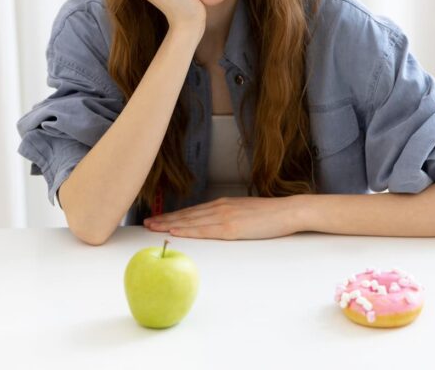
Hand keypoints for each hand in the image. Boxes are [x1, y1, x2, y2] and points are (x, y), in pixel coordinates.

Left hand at [143, 196, 301, 239]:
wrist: (288, 211)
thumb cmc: (270, 215)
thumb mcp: (245, 212)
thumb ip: (229, 216)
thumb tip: (217, 224)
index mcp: (223, 204)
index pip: (192, 211)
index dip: (173, 215)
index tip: (157, 218)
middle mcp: (220, 208)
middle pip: (187, 215)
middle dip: (164, 219)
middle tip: (146, 224)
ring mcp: (224, 217)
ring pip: (191, 221)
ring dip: (169, 224)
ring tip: (152, 228)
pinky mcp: (231, 228)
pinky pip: (204, 230)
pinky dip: (187, 229)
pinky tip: (175, 230)